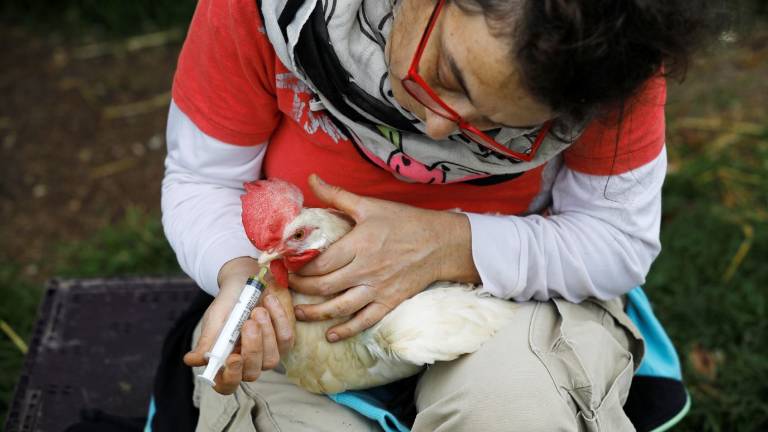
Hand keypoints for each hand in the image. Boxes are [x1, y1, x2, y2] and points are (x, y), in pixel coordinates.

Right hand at [184, 257, 294, 394]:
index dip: (230, 377)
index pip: (227, 385)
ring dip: (267, 333)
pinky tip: (269, 301)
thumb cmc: (228, 303)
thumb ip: (208, 340)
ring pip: (272, 359)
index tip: (233, 358)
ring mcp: (266, 354)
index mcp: (224, 361)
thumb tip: (191, 361)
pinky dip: (278, 318)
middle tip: (249, 322)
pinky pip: (286, 339)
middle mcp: (246, 362)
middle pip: (252, 373)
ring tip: (258, 309)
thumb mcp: (216, 319)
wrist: (247, 280)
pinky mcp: (283, 342)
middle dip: (252, 348)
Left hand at [289, 174, 478, 341]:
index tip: (287, 264)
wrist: (442, 243)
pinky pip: (364, 321)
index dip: (300, 266)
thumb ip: (337, 195)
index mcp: (359, 244)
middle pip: (324, 286)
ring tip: (299, 312)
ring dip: (316, 313)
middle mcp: (365, 270)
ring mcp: (378, 288)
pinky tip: (331, 335)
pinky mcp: (389, 302)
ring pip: (340, 307)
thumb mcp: (370, 205)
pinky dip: (347, 330)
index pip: (321, 262)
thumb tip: (312, 179)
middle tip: (288, 285)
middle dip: (301, 288)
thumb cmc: (406, 222)